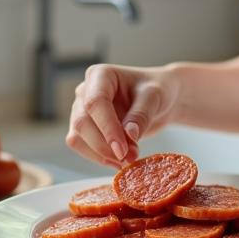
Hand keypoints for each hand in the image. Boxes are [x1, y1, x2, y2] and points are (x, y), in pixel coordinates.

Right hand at [66, 63, 180, 167]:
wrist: (161, 99)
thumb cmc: (157, 90)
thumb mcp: (154, 97)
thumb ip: (141, 115)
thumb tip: (128, 136)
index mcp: (100, 75)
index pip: (95, 102)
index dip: (107, 128)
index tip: (122, 150)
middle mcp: (85, 91)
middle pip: (82, 123)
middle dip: (104, 146)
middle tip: (130, 157)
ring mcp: (82, 110)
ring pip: (77, 138)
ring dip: (100, 155)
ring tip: (128, 160)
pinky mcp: (85, 129)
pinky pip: (82, 147)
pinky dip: (99, 159)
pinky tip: (119, 162)